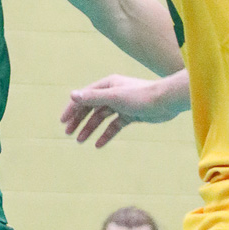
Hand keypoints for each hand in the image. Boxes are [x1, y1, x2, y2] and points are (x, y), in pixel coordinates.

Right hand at [62, 72, 186, 148]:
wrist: (166, 102)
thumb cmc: (140, 96)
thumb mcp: (114, 97)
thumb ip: (93, 97)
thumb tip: (72, 95)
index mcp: (107, 85)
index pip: (84, 97)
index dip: (72, 108)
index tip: (63, 121)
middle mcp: (113, 93)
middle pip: (91, 107)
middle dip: (79, 120)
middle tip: (68, 133)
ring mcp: (121, 105)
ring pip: (101, 118)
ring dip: (90, 129)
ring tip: (80, 141)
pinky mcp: (130, 115)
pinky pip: (114, 126)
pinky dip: (106, 134)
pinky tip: (98, 144)